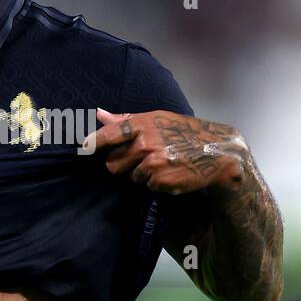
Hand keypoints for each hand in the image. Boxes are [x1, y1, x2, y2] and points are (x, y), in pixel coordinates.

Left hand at [81, 108, 251, 193]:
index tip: (84, 147)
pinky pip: (147, 186)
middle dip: (123, 165)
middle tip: (141, 160)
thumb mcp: (158, 119)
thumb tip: (99, 114)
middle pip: (113, 164)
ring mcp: (152, 163)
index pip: (110, 134)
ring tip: (161, 165)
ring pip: (131, 177)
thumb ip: (126, 120)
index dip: (94, 142)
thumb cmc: (184, 133)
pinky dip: (156, 184)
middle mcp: (145, 143)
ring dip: (141, 175)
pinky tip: (170, 174)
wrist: (216, 153)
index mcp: (143, 125)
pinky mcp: (160, 181)